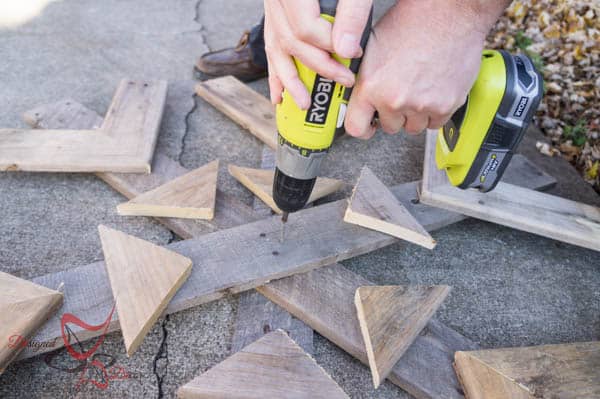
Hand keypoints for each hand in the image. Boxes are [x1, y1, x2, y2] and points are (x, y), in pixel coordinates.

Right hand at [263, 0, 371, 108]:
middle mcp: (275, 0)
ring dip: (290, 81)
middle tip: (344, 80)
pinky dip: (276, 71)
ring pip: (276, 49)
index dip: (331, 47)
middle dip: (319, 68)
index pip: (306, 30)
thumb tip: (346, 51)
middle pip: (291, 42)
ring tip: (303, 103)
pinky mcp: (274, 12)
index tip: (355, 53)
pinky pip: (271, 45)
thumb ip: (351, 13)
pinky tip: (279, 93)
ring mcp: (271, 7)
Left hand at [344, 0, 494, 137]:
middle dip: (393, 114)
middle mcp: (395, 99)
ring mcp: (422, 105)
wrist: (450, 13)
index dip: (363, 127)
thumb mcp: (373, 47)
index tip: (369, 125)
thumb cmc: (413, 22)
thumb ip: (364, 78)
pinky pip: (435, 123)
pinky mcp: (446, 105)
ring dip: (413, 114)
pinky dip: (434, 112)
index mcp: (372, 86)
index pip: (357, 128)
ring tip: (417, 89)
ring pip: (413, 127)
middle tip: (400, 92)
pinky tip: (432, 91)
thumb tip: (357, 97)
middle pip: (389, 127)